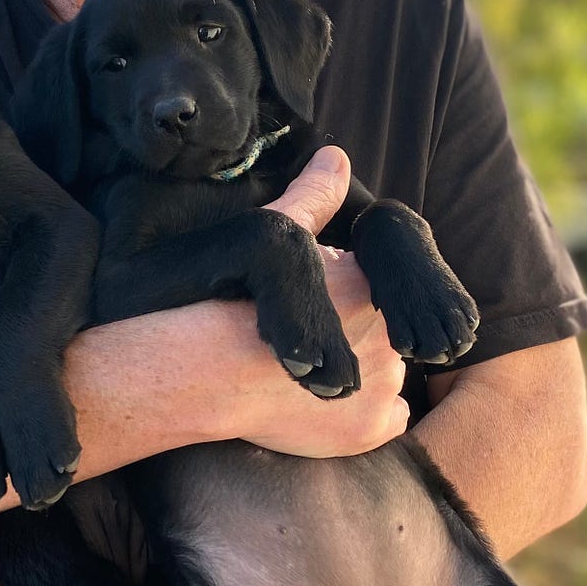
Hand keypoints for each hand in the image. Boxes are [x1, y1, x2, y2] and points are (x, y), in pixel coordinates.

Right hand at [227, 146, 408, 456]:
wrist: (196, 372)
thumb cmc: (226, 298)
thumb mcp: (273, 232)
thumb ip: (312, 198)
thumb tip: (337, 157)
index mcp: (370, 285)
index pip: (384, 296)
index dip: (353, 302)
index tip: (325, 311)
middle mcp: (388, 336)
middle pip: (387, 337)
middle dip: (358, 338)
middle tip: (306, 344)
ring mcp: (382, 384)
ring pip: (389, 378)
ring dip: (363, 378)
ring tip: (306, 378)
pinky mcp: (370, 428)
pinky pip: (388, 419)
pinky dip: (364, 416)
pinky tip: (321, 405)